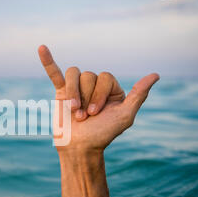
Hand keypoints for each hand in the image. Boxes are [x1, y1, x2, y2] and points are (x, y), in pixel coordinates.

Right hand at [38, 45, 158, 150]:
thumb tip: (156, 75)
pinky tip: (41, 48)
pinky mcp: (60, 92)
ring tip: (73, 111)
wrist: (79, 148)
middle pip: (88, 75)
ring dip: (73, 93)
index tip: (96, 114)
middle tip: (85, 117)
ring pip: (74, 74)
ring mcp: (76, 88)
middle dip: (86, 97)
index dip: (99, 94)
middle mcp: (94, 86)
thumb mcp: (124, 116)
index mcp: (111, 89)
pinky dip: (47, 61)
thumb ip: (139, 95)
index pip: (104, 77)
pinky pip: (54, 73)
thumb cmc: (103, 135)